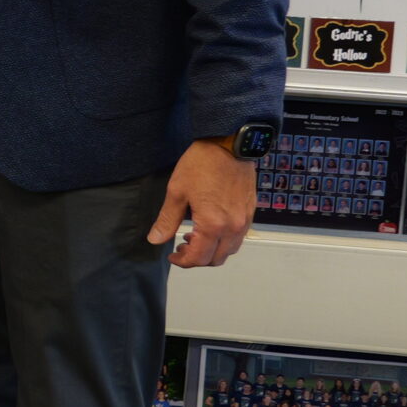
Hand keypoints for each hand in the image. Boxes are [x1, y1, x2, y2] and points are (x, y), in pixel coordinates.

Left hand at [151, 139, 256, 266]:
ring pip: (230, 250)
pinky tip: (210, 228)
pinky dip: (224, 241)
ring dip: (212, 251)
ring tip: (194, 238)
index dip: (183, 261)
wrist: (229, 145)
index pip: (198, 257)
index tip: (172, 256)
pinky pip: (238, 237)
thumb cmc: (201, 165)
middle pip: (216, 259)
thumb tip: (155, 240)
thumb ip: (167, 220)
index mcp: (213, 224)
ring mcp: (245, 220)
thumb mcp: (177, 192)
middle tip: (180, 248)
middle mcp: (233, 227)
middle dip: (197, 259)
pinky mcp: (250, 212)